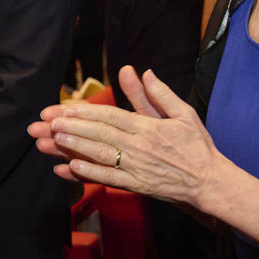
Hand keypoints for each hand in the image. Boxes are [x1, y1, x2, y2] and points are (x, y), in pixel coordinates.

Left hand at [28, 65, 220, 206]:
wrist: (210, 182)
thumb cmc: (197, 146)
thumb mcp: (184, 113)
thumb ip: (161, 94)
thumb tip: (144, 72)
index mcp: (149, 128)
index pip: (112, 117)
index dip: (86, 113)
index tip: (65, 109)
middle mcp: (140, 147)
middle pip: (101, 135)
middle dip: (73, 128)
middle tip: (48, 123)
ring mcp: (137, 168)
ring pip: (101, 156)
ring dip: (75, 148)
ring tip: (52, 141)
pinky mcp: (137, 186)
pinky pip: (108, 180)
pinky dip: (88, 175)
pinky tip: (69, 168)